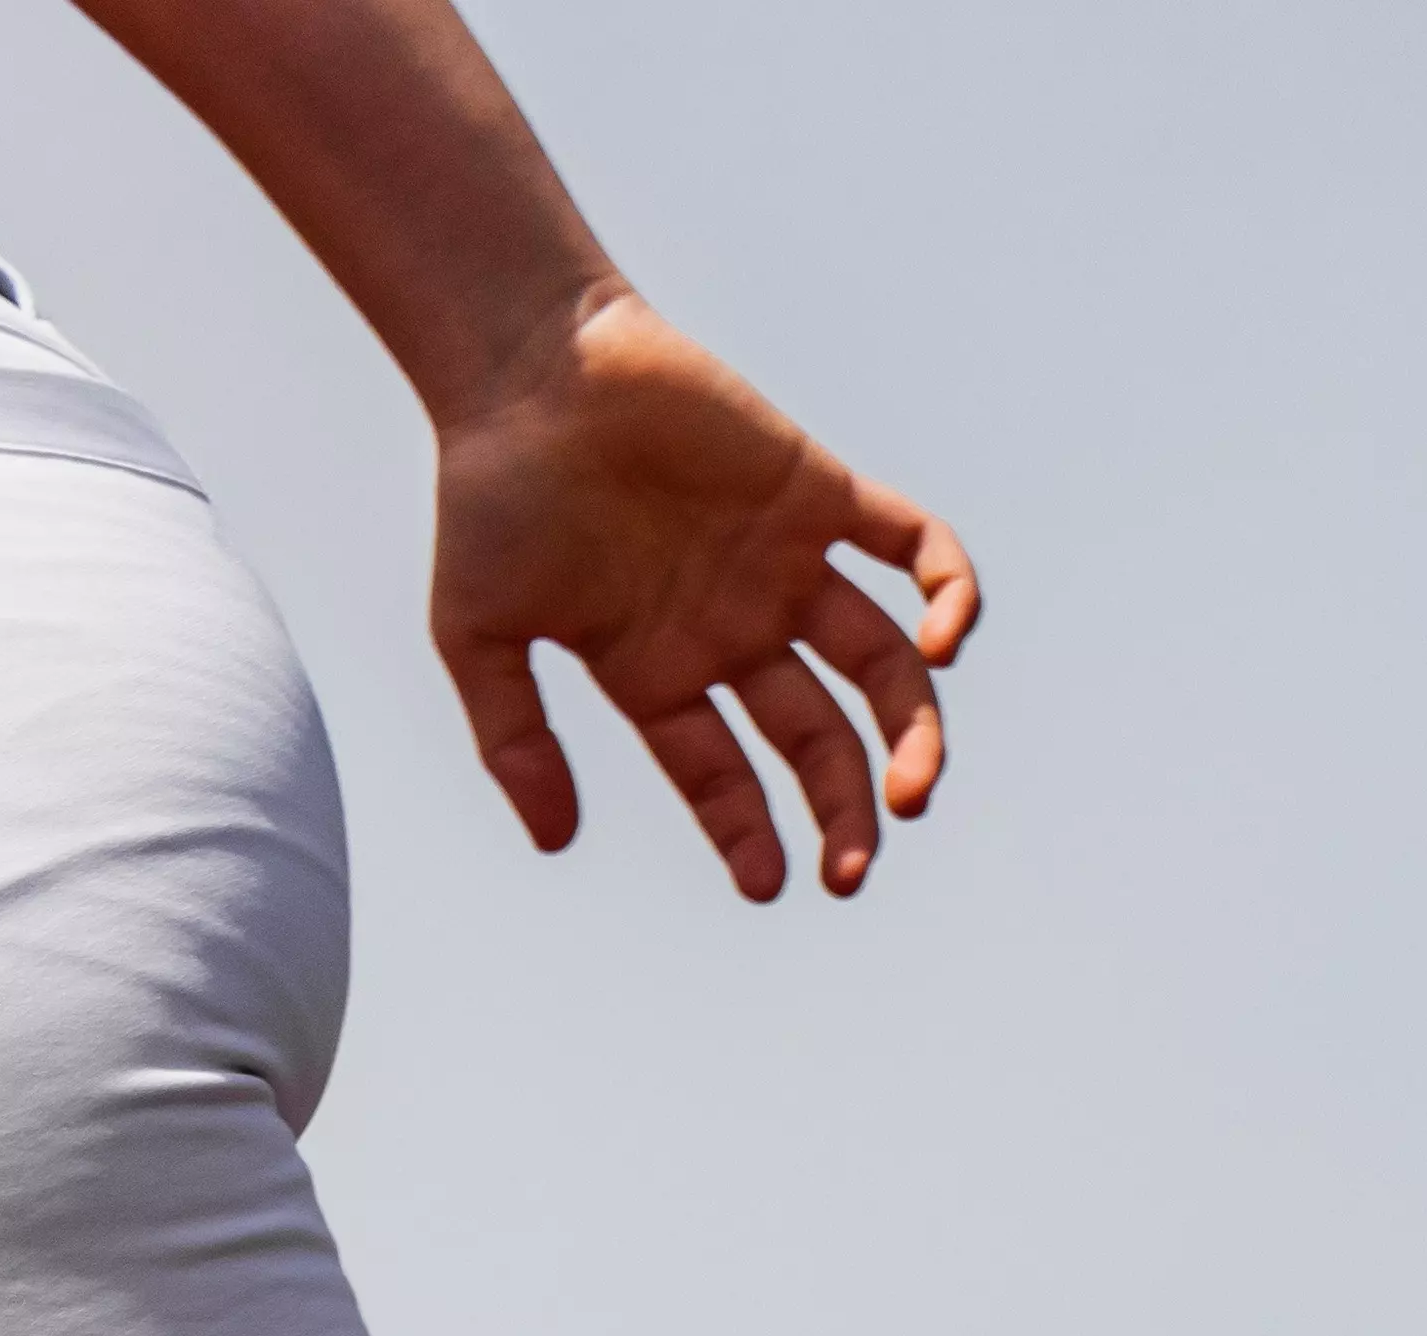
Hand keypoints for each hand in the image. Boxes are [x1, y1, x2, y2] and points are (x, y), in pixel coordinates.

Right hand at [426, 292, 976, 899]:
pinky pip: (914, 547)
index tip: (774, 884)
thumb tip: (556, 843)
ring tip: (912, 789)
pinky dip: (948, 592)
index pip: (724, 776)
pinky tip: (946, 645)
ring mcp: (784, 563)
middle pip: (818, 738)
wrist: (528, 361)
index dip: (750, 834)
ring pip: (881, 664)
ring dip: (912, 730)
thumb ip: (514, 739)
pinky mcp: (820, 493)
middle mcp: (734, 627)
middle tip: (856, 865)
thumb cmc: (492, 488)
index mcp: (659, 670)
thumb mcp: (478, 634)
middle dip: (844, 806)